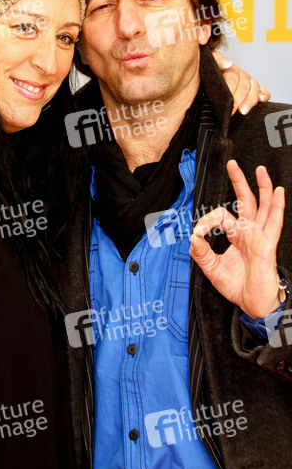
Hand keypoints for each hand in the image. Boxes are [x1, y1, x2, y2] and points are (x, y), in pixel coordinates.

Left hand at [189, 160, 284, 318]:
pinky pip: (274, 223)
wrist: (253, 304)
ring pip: (263, 206)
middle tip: (233, 164)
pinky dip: (277, 206)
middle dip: (239, 181)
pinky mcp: (268, 245)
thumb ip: (201, 253)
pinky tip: (277, 192)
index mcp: (236, 235)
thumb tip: (191, 237)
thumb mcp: (212, 269)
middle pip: (246, 201)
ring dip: (262, 187)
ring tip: (261, 170)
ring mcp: (260, 237)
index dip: (206, 221)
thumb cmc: (238, 286)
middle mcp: (249, 232)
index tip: (197, 234)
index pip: (221, 216)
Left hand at [212, 51, 270, 115]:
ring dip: (250, 100)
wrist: (207, 82)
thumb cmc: (207, 76)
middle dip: (238, 99)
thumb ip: (217, 61)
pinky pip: (263, 91)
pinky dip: (264, 94)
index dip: (231, 88)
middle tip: (232, 110)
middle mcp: (241, 74)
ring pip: (254, 88)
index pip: (233, 77)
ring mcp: (248, 82)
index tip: (227, 100)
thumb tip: (227, 64)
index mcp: (230, 69)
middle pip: (244, 85)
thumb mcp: (209, 65)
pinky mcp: (254, 90)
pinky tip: (262, 99)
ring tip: (242, 111)